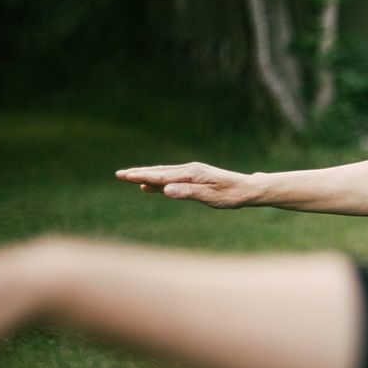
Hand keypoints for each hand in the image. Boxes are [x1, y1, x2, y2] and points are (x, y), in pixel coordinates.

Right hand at [115, 162, 257, 208]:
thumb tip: (166, 189)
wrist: (248, 189)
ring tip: (129, 177)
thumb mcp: (210, 197)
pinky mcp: (195, 178)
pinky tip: (150, 186)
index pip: (161, 176)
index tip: (125, 176)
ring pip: (164, 174)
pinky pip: (171, 178)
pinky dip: (158, 181)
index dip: (142, 176)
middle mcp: (189, 170)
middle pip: (159, 172)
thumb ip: (187, 192)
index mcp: (191, 173)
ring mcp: (192, 173)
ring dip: (146, 176)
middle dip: (139, 173)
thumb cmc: (231, 195)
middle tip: (119, 175)